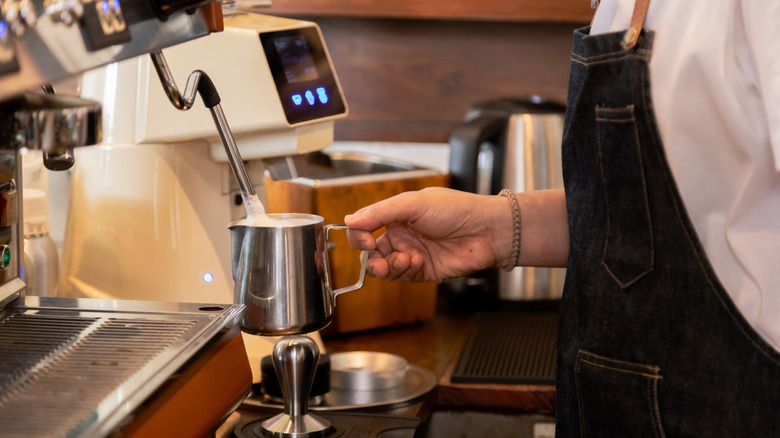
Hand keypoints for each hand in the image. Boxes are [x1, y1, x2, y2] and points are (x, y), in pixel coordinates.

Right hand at [344, 187, 513, 282]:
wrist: (487, 231)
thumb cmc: (456, 209)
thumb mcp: (414, 204)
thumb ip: (381, 212)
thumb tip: (350, 219)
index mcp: (396, 215)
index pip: (365, 226)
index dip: (358, 235)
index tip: (364, 239)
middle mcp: (401, 234)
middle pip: (371, 251)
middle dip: (370, 256)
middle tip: (376, 257)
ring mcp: (411, 253)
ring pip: (384, 267)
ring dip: (387, 266)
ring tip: (404, 259)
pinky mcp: (423, 271)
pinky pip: (402, 276)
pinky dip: (404, 270)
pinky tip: (416, 261)